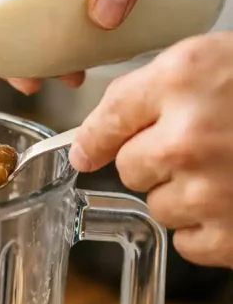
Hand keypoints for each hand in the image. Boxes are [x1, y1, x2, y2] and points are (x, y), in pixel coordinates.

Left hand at [69, 32, 232, 267]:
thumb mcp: (221, 61)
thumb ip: (163, 87)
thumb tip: (101, 130)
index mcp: (184, 78)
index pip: (108, 115)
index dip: (93, 138)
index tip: (84, 151)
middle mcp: (188, 135)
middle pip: (129, 168)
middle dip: (155, 162)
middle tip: (202, 149)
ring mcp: (209, 189)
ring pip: (158, 207)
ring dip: (185, 197)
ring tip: (232, 173)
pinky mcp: (230, 236)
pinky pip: (188, 242)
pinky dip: (209, 231)